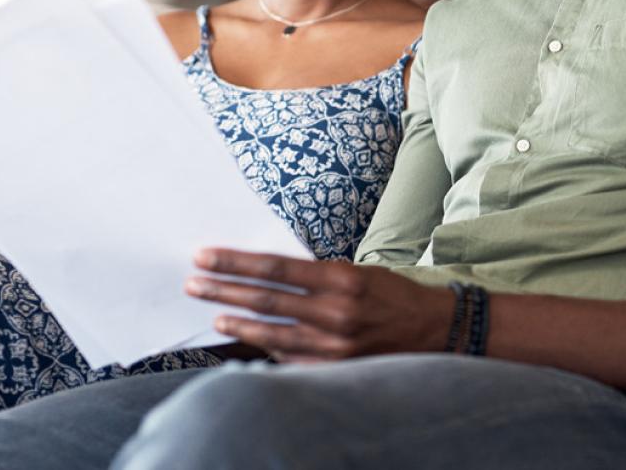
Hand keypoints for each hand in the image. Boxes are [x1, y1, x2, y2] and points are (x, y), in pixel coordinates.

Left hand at [185, 249, 454, 362]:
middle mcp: (335, 313)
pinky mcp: (334, 368)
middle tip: (192, 283)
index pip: (275, 268)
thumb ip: (317, 274)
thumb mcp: (358, 272)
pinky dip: (265, 348)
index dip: (236, 262)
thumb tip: (270, 273)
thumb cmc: (392, 295)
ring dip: (236, 323)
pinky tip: (246, 340)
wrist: (433, 331)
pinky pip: (289, 358)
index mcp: (341, 280)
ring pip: (271, 333)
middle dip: (223, 290)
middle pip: (265, 300)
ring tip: (213, 314)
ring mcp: (333, 346)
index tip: (206, 256)